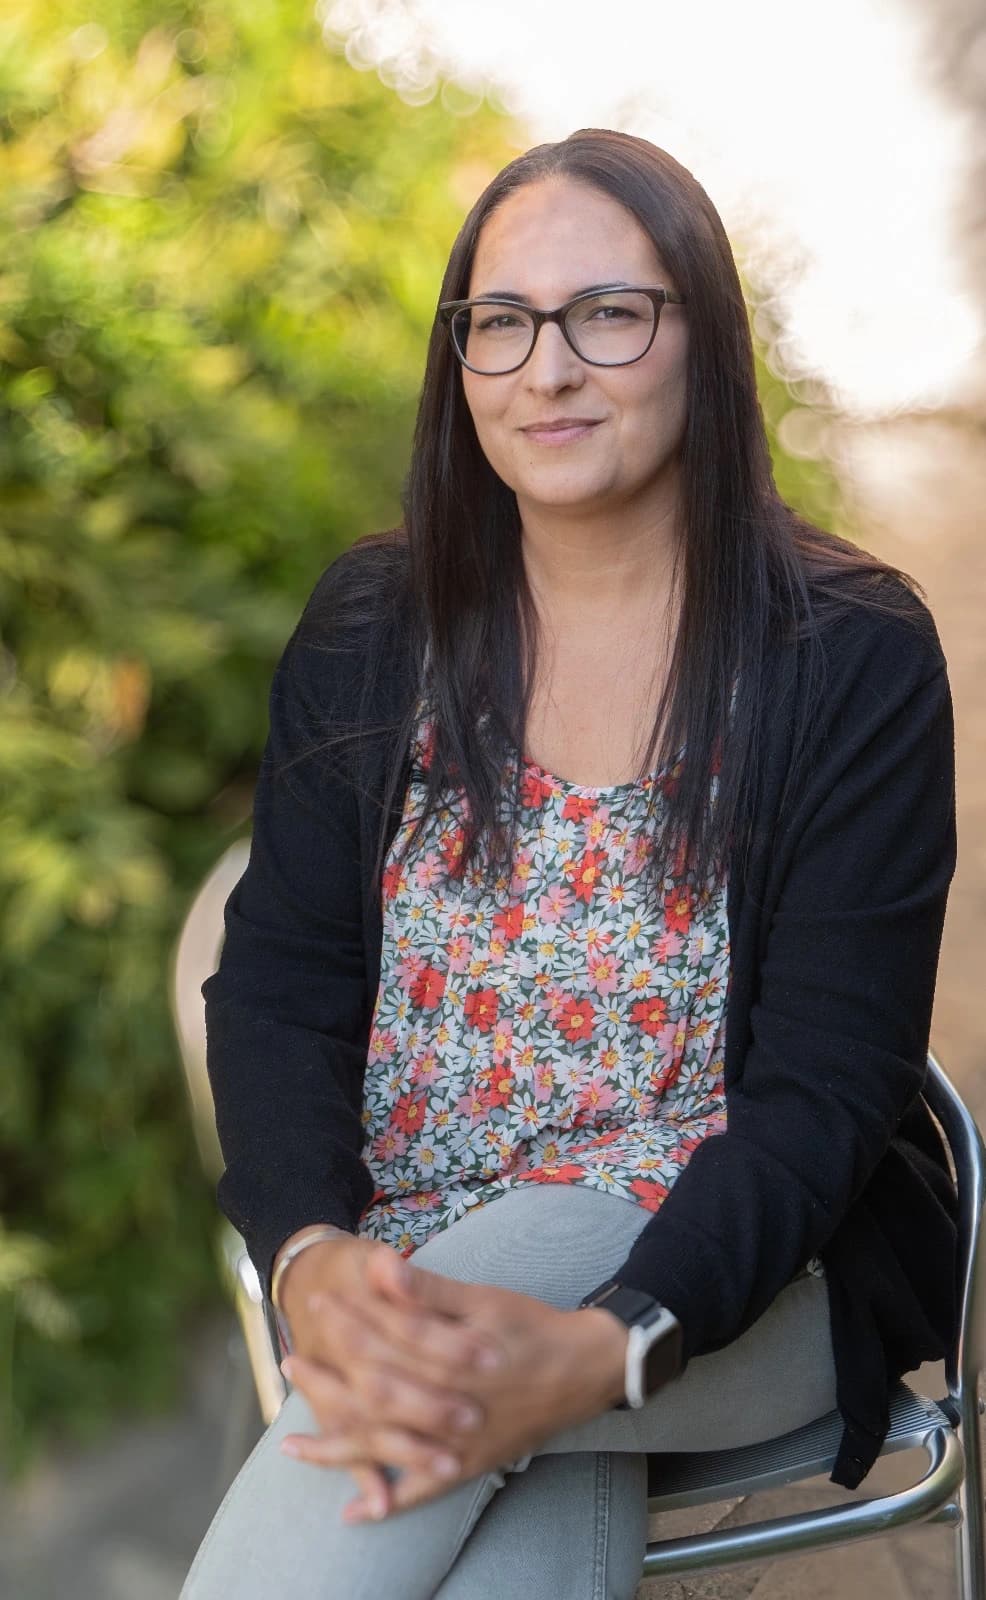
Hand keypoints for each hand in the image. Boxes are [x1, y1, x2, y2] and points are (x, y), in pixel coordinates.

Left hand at [276, 1236, 507, 1517]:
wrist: (586, 1369)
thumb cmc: (532, 1327)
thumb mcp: (483, 1298)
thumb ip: (428, 1290)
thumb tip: (380, 1265)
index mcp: (448, 1357)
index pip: (384, 1338)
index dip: (347, 1320)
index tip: (316, 1304)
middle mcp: (446, 1405)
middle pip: (374, 1394)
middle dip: (328, 1380)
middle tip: (289, 1364)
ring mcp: (456, 1442)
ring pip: (387, 1446)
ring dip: (337, 1444)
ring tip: (291, 1444)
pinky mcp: (470, 1465)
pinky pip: (423, 1489)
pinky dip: (388, 1502)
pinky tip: (352, 1513)